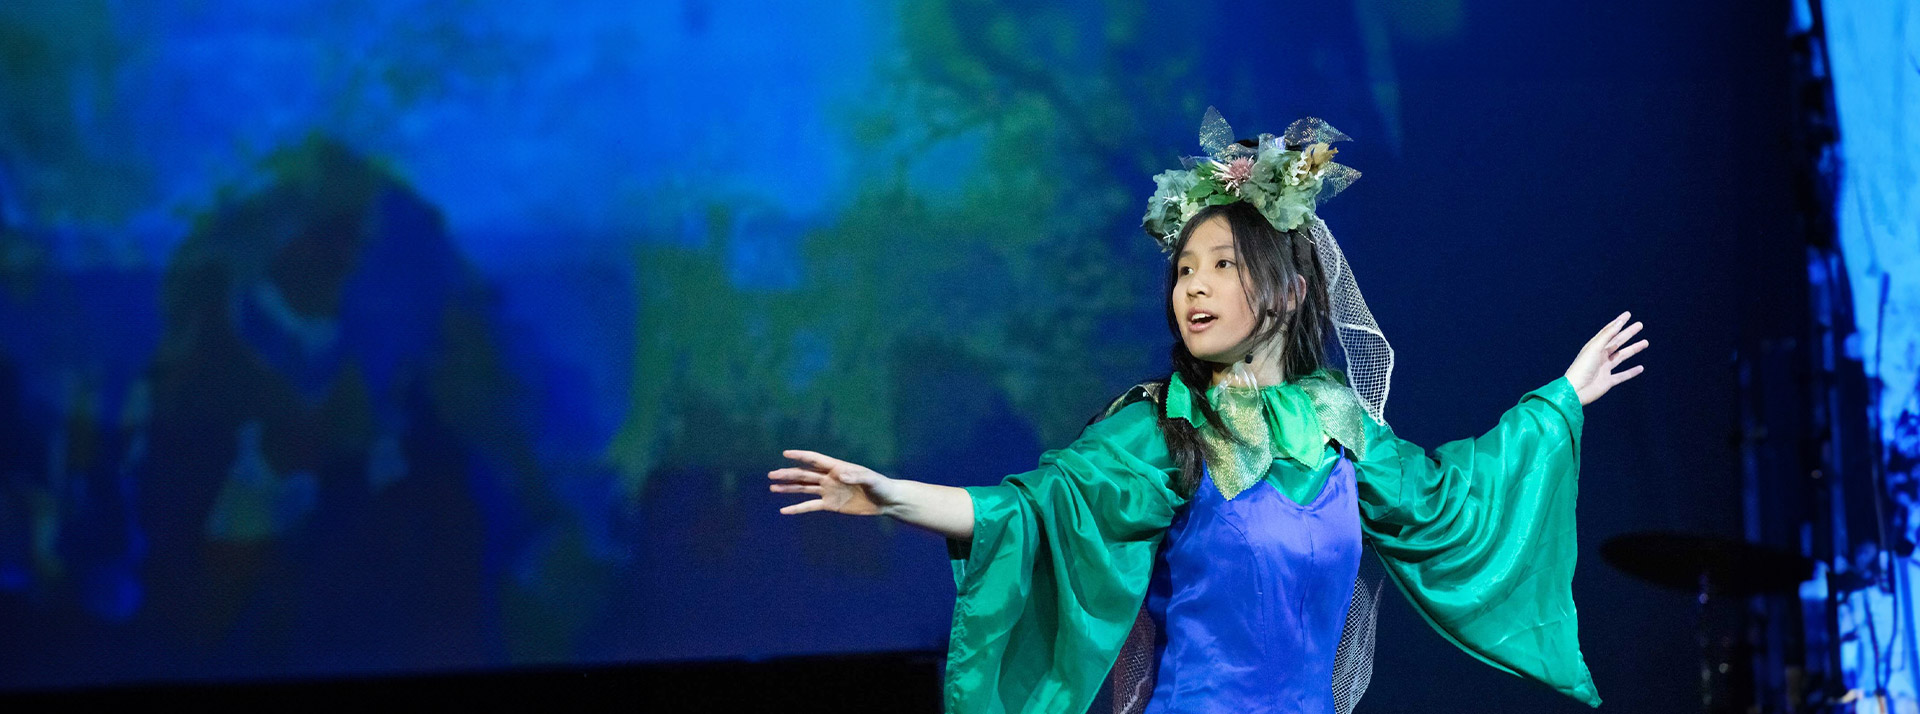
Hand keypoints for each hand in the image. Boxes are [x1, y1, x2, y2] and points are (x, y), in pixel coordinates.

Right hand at [769, 449, 898, 515]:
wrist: (886, 501)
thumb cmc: (881, 485)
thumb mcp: (871, 479)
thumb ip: (856, 475)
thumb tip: (839, 475)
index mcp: (837, 467)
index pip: (815, 460)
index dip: (801, 456)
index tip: (786, 454)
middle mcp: (830, 477)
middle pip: (804, 474)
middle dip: (788, 474)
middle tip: (771, 475)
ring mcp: (829, 491)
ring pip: (804, 488)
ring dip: (788, 488)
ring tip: (773, 487)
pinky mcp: (831, 504)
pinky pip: (810, 506)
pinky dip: (797, 508)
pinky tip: (784, 510)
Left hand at [1564, 311, 1648, 405]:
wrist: (1575, 391)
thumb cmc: (1582, 368)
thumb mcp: (1594, 349)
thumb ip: (1607, 336)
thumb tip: (1619, 322)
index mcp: (1594, 347)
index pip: (1608, 332)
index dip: (1618, 323)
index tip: (1627, 315)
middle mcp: (1600, 356)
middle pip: (1617, 342)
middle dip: (1628, 333)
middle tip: (1640, 325)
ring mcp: (1604, 369)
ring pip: (1621, 356)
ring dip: (1633, 349)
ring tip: (1645, 342)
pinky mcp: (1607, 381)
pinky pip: (1622, 375)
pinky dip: (1631, 372)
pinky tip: (1641, 368)